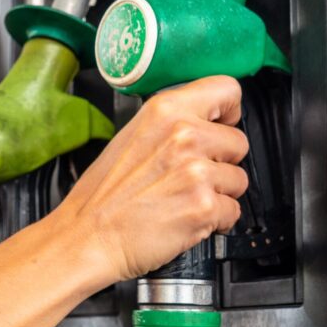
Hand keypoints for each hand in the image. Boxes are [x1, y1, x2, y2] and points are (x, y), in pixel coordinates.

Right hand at [54, 76, 249, 284]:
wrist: (87, 237)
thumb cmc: (103, 196)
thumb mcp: (131, 136)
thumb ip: (172, 123)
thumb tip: (205, 122)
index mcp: (165, 111)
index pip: (227, 89)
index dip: (229, 112)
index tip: (222, 124)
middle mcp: (184, 135)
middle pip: (239, 141)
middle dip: (223, 162)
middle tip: (192, 176)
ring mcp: (196, 171)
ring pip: (239, 179)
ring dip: (220, 193)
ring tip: (186, 199)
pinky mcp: (204, 206)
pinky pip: (233, 212)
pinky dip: (216, 221)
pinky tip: (188, 218)